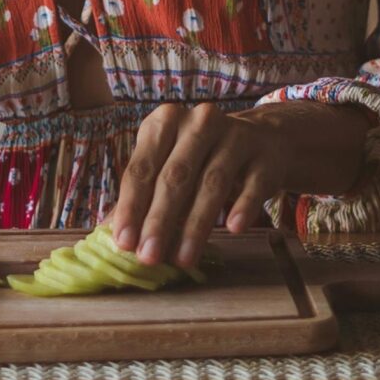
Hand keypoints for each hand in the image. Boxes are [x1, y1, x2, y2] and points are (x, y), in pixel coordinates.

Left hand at [104, 100, 376, 269]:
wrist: (262, 140)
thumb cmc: (201, 157)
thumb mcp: (169, 165)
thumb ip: (143, 195)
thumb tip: (114, 235)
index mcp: (166, 121)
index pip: (142, 167)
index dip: (132, 206)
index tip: (124, 243)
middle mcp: (199, 122)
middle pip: (175, 176)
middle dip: (160, 220)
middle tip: (149, 257)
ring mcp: (236, 136)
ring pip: (212, 183)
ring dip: (196, 225)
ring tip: (183, 258)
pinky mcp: (265, 155)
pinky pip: (253, 184)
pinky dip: (242, 206)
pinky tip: (232, 228)